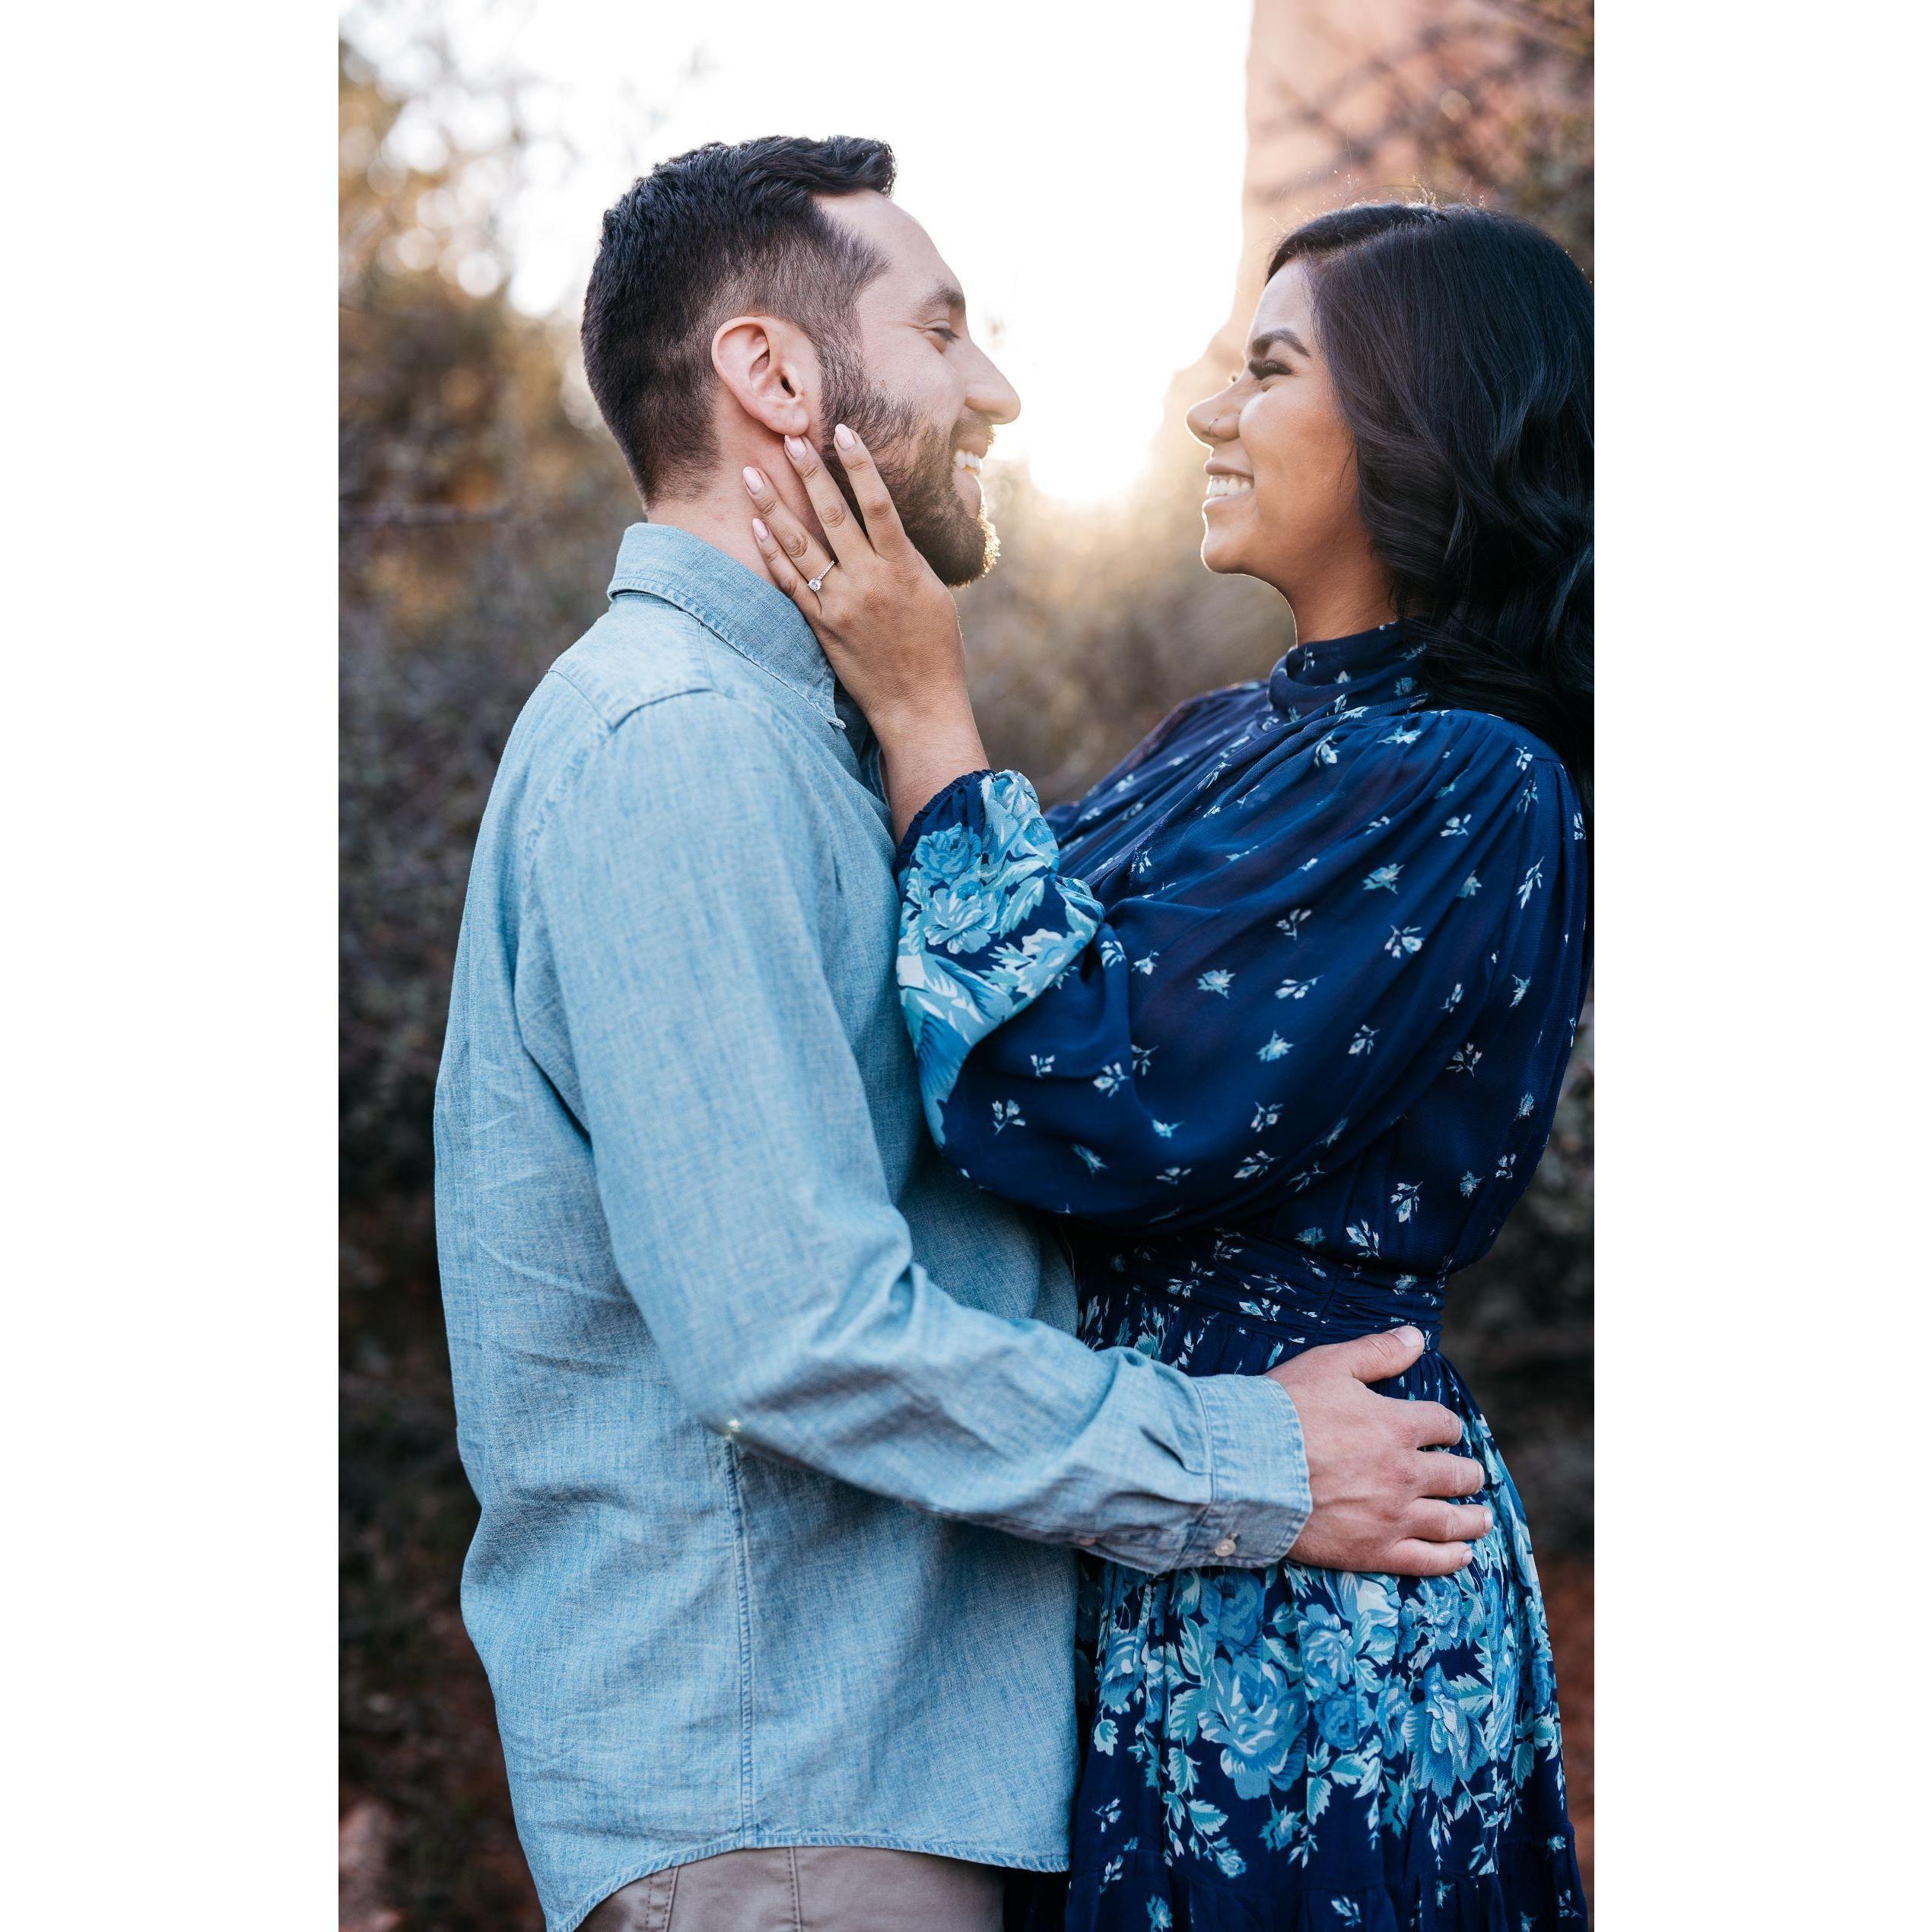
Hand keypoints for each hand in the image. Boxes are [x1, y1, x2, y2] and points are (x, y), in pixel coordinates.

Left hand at [746, 427, 990, 836]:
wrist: (918, 704)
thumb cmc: (935, 648)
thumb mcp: (933, 593)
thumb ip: (905, 557)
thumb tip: (885, 524)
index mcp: (903, 569)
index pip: (878, 504)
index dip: (859, 465)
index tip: (842, 430)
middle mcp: (868, 582)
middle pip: (832, 516)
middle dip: (808, 473)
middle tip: (788, 437)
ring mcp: (840, 604)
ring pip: (800, 545)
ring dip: (773, 506)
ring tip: (751, 474)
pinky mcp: (821, 626)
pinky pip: (790, 583)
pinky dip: (772, 553)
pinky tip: (757, 526)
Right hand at [1267, 1325, 1492, 1576]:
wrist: (1248, 1466)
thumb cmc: (1285, 1411)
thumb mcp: (1331, 1365)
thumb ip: (1377, 1352)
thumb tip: (1417, 1337)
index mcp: (1397, 1426)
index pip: (1442, 1424)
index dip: (1447, 1426)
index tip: (1445, 1431)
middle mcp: (1405, 1473)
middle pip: (1456, 1475)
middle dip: (1468, 1474)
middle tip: (1471, 1476)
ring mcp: (1392, 1516)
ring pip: (1450, 1521)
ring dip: (1473, 1520)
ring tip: (1482, 1519)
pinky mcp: (1374, 1550)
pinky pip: (1426, 1561)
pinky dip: (1449, 1559)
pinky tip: (1463, 1556)